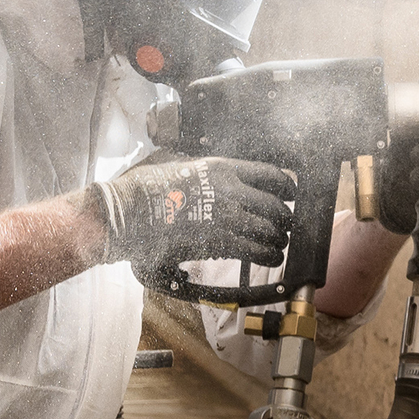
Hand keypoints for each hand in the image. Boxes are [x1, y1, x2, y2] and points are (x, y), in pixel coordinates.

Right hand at [93, 156, 292, 279]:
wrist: (127, 214)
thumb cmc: (145, 188)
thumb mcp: (176, 161)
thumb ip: (199, 167)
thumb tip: (205, 170)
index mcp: (222, 168)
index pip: (269, 175)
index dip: (286, 186)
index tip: (290, 193)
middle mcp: (230, 191)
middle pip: (275, 206)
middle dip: (284, 217)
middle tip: (285, 223)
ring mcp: (226, 218)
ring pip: (269, 230)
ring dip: (277, 239)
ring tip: (278, 243)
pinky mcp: (219, 243)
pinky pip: (256, 251)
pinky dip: (268, 255)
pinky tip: (271, 257)